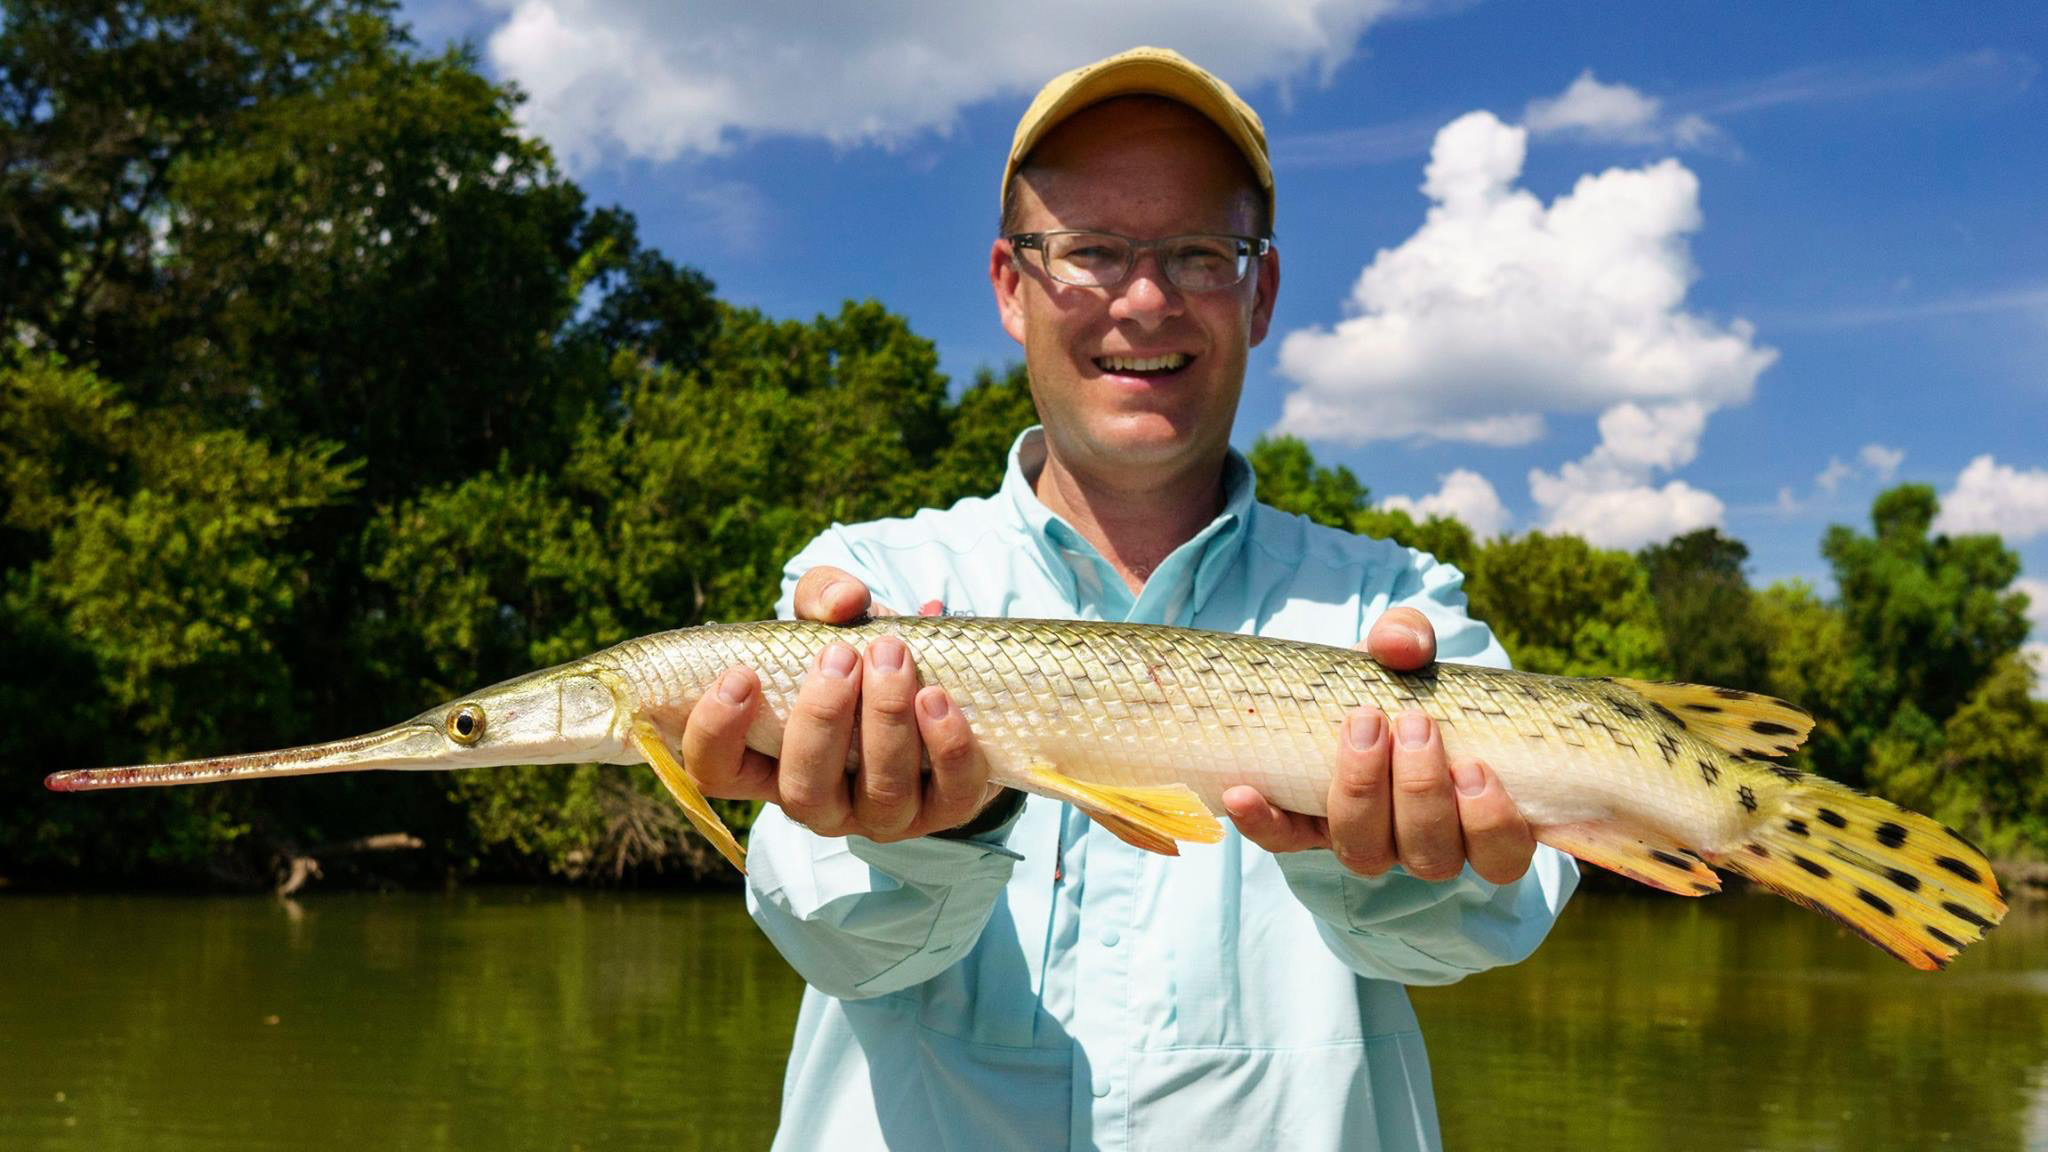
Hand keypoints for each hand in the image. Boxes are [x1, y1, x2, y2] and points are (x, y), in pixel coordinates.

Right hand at [678, 565, 1001, 840]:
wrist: (945, 680)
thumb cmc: (863, 655)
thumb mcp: (831, 619)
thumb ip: (823, 595)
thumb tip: (843, 603)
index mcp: (771, 762)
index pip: (716, 772)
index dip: (715, 733)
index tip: (741, 674)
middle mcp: (822, 803)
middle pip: (802, 791)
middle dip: (821, 720)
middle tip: (840, 654)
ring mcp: (885, 815)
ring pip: (878, 794)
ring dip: (884, 721)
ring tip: (892, 656)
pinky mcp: (947, 809)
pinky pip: (950, 794)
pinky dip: (945, 745)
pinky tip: (936, 697)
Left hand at [1221, 607, 1536, 884]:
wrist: (1339, 693)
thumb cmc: (1395, 683)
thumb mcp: (1409, 654)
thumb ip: (1411, 639)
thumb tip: (1400, 645)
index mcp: (1472, 815)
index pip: (1500, 855)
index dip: (1492, 825)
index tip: (1475, 767)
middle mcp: (1420, 843)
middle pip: (1430, 854)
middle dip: (1421, 788)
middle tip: (1413, 721)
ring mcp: (1362, 841)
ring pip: (1368, 854)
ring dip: (1364, 793)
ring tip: (1362, 725)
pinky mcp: (1302, 831)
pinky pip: (1284, 841)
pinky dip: (1263, 821)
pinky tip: (1242, 792)